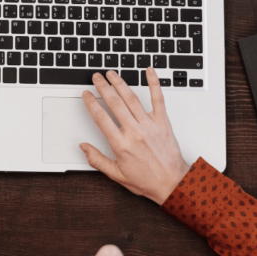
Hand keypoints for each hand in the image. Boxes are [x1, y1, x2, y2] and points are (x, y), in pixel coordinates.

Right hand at [79, 68, 190, 204]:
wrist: (173, 183)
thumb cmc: (147, 180)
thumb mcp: (117, 174)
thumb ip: (97, 160)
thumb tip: (83, 147)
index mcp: (121, 144)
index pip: (101, 118)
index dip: (91, 103)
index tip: (86, 95)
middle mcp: (134, 132)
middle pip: (115, 103)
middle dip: (103, 87)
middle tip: (96, 77)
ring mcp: (149, 125)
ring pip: (131, 99)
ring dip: (120, 83)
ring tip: (112, 74)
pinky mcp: (163, 122)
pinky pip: (158, 99)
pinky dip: (154, 84)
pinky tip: (149, 72)